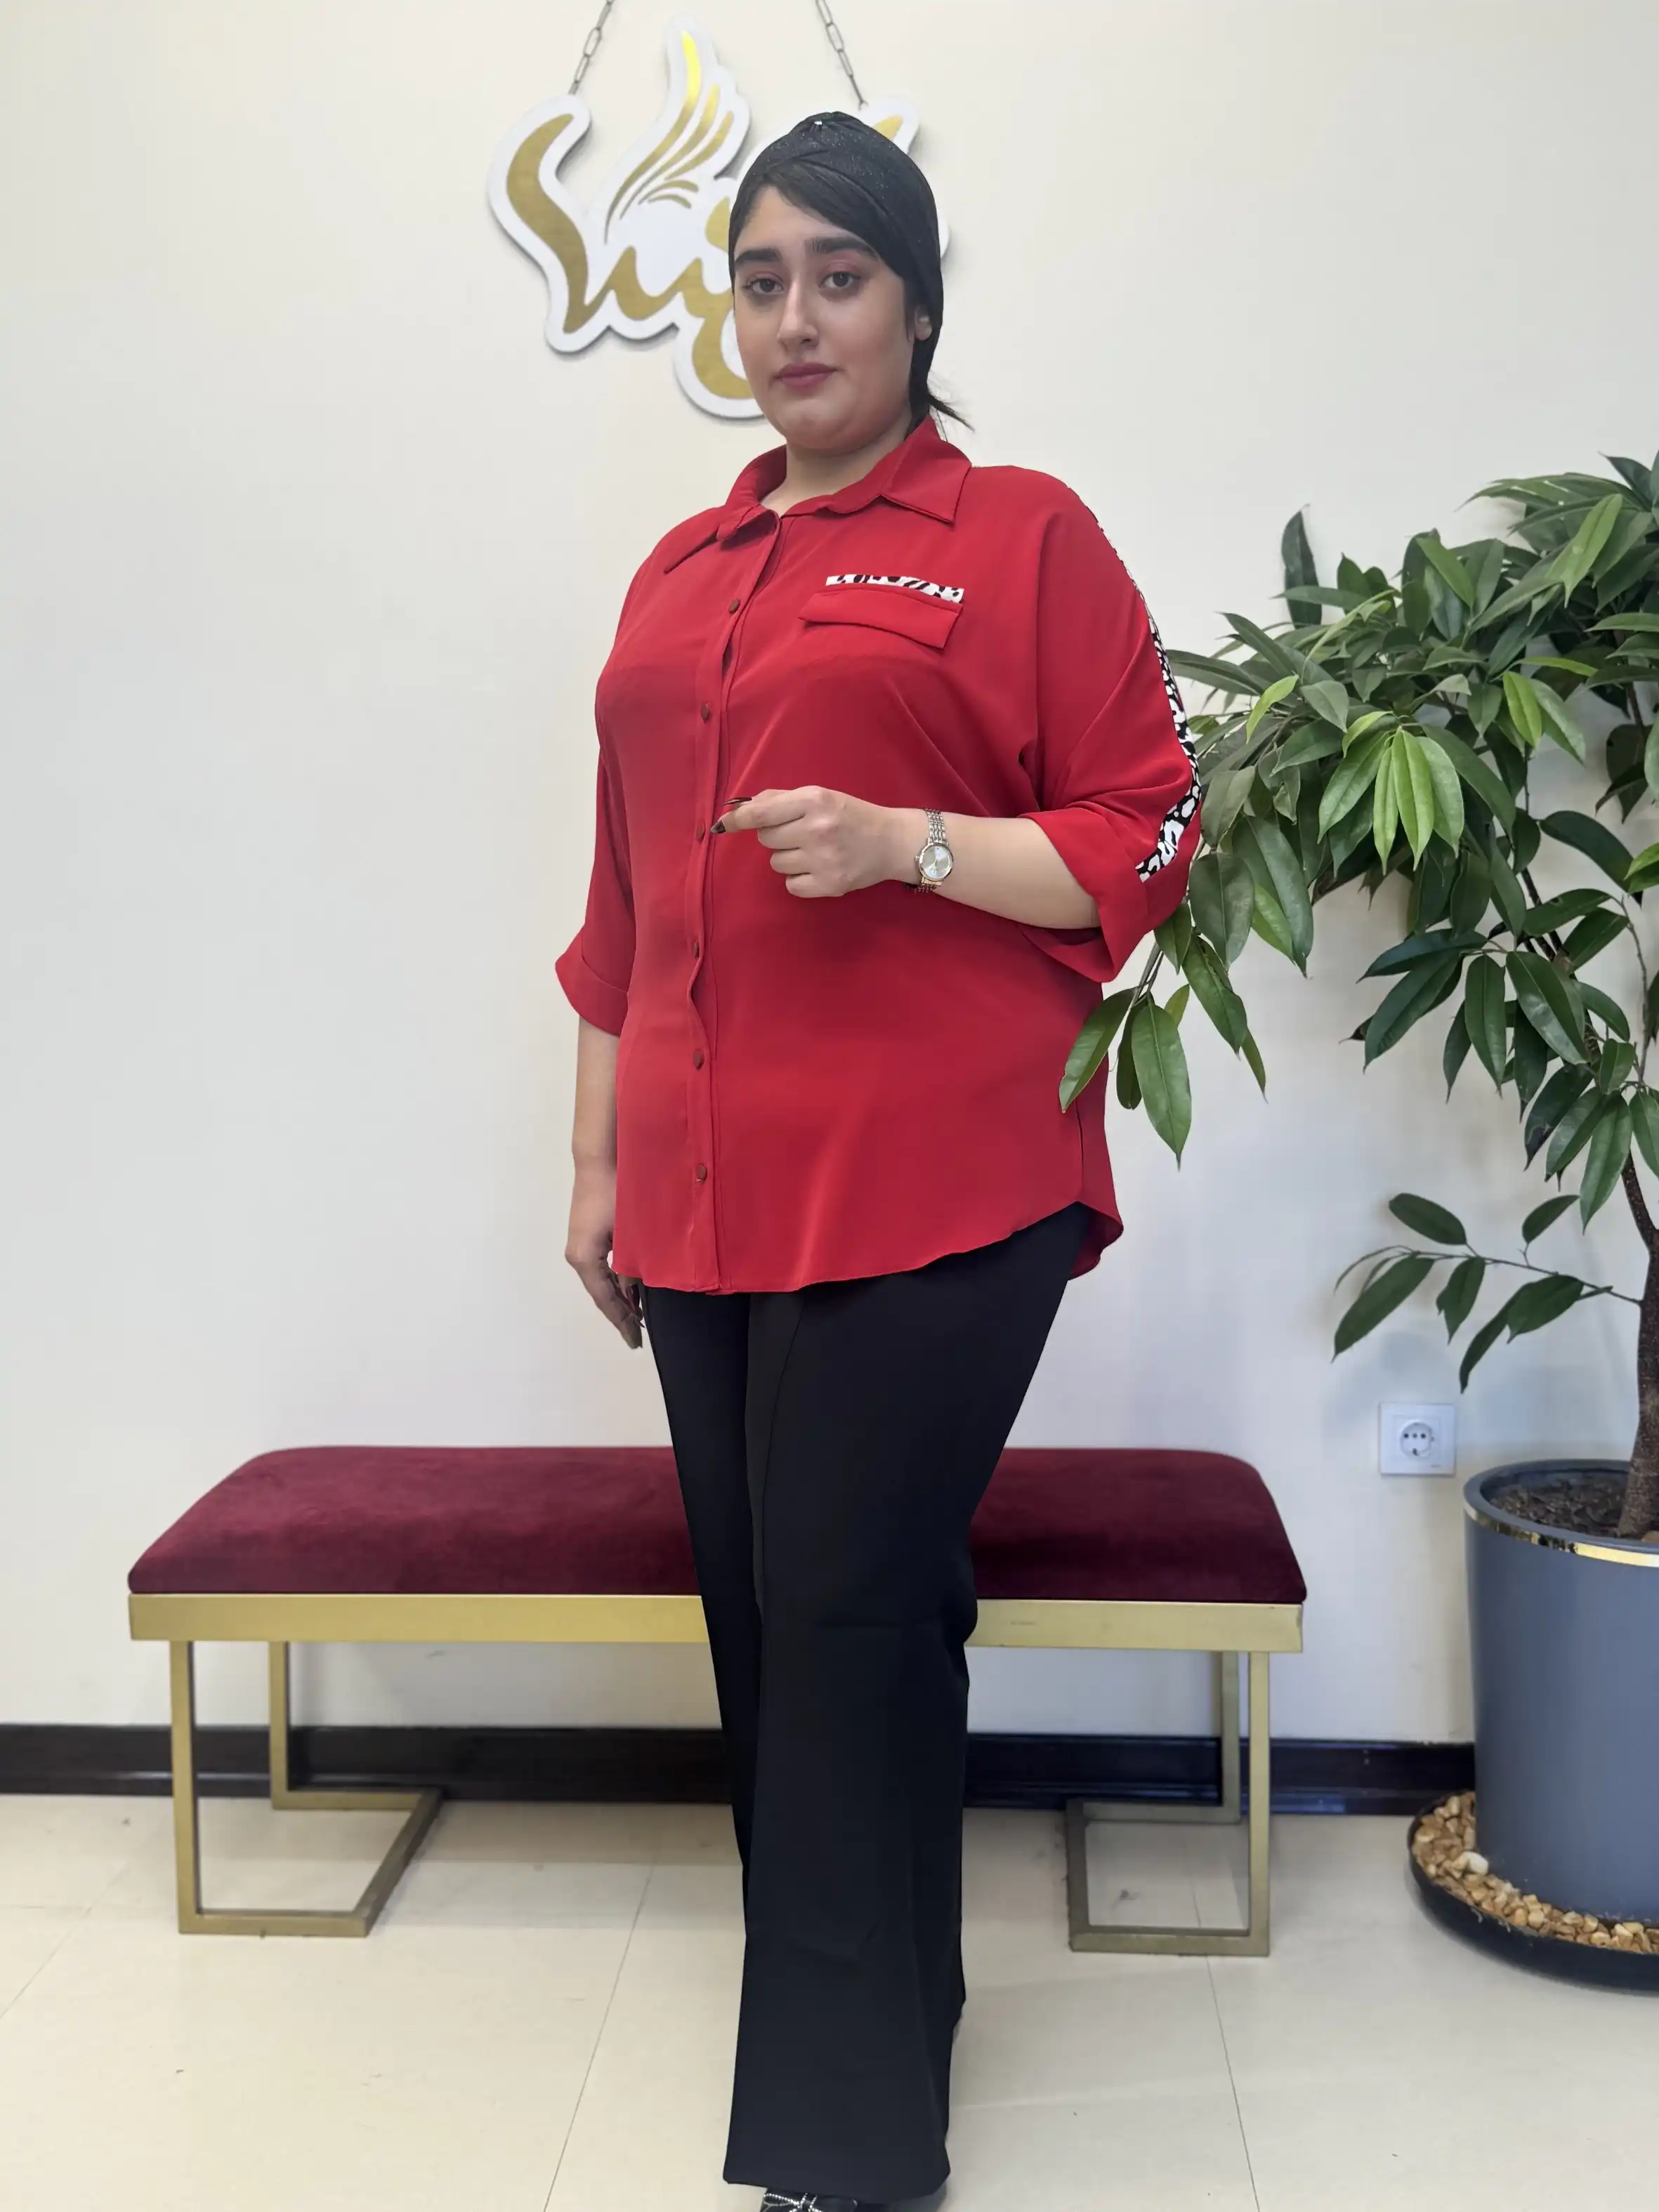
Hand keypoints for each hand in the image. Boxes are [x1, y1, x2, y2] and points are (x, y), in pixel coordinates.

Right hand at [565, 1161, 641, 1348]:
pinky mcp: (587, 1233)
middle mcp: (577, 1255)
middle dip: (621, 1312)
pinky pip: (602, 1265)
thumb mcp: (629, 1232)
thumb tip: (635, 1289)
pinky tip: (632, 1285)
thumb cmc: (616, 1191)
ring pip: (602, 1280)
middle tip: (640, 1333)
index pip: (605, 1299)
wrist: (600, 1158)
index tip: (636, 1341)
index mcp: (584, 1258)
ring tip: (639, 1314)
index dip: (622, 1321)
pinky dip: (617, 1278)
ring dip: (620, 1295)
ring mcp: (580, 1244)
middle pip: (601, 1293)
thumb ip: (633, 1265)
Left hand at [717, 786, 918, 896]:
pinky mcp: (829, 885)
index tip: (723, 825)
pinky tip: (818, 868)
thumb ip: (781, 800)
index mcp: (814, 801)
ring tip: (813, 851)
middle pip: (766, 839)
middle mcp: (817, 829)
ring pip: (776, 863)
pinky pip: (791, 885)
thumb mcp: (820, 796)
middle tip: (800, 833)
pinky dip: (799, 879)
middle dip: (777, 835)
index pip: (761, 813)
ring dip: (789, 857)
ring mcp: (823, 859)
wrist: (891, 841)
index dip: (737, 820)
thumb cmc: (851, 815)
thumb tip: (742, 808)